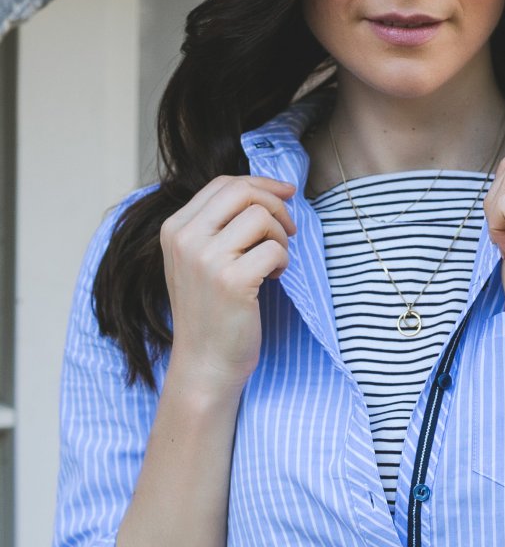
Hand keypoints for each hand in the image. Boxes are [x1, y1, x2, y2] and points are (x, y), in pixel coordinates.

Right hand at [160, 175, 296, 394]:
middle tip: (287, 230)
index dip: (260, 184)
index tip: (285, 193)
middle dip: (275, 205)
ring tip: (273, 262)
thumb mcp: (198, 260)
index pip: (223, 184)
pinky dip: (282, 262)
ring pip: (261, 217)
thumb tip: (264, 190)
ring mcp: (206, 259)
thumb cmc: (211, 310)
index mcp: (174, 229)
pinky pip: (274, 249)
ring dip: (279, 237)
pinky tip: (273, 279)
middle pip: (243, 192)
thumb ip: (217, 225)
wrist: (204, 362)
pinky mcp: (232, 281)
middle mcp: (185, 239)